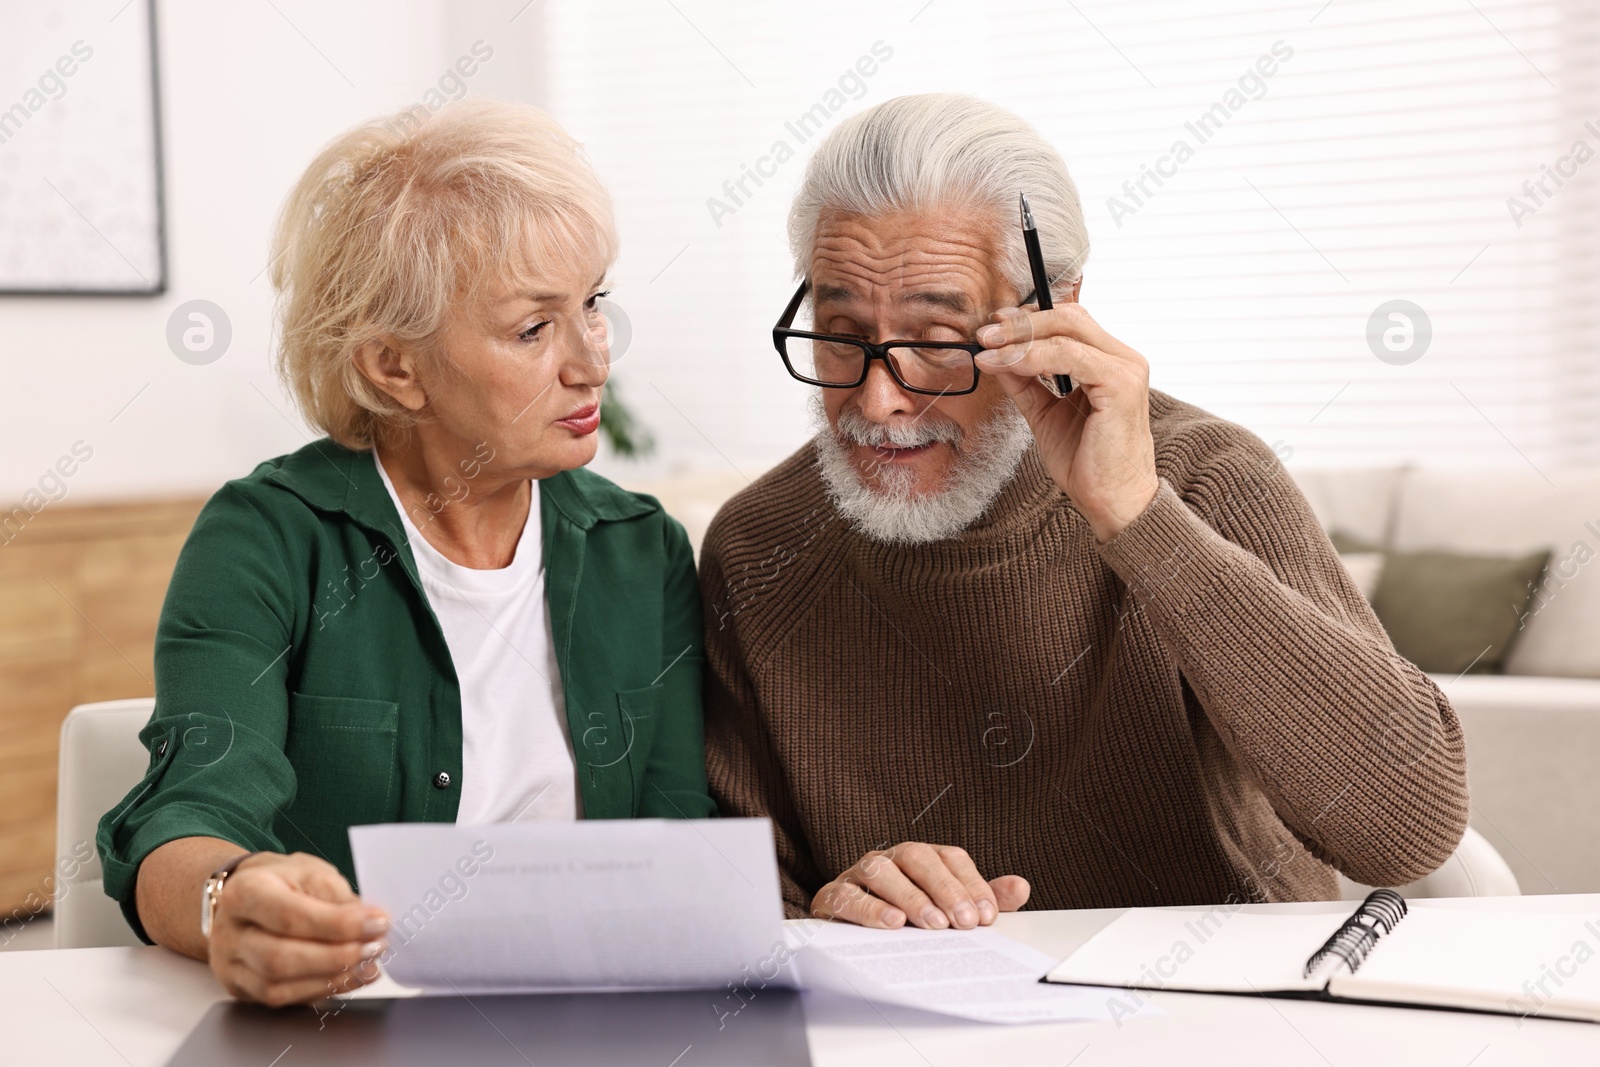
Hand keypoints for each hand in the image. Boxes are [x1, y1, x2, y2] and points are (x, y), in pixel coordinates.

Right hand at [206, 852, 388, 1005]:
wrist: (251, 895)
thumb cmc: (283, 881)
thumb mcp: (311, 872)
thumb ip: (337, 897)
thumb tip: (369, 925)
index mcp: (244, 893)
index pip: (290, 916)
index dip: (338, 925)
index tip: (377, 922)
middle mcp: (229, 933)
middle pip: (279, 959)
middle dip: (336, 957)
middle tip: (376, 946)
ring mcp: (231, 966)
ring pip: (278, 987)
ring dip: (332, 978)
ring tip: (369, 962)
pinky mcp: (243, 989)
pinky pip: (284, 1000)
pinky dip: (324, 990)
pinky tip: (352, 976)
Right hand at [810, 842, 1029, 929]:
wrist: (845, 923)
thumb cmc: (903, 912)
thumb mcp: (946, 906)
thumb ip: (982, 897)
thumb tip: (1021, 887)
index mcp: (921, 857)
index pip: (950, 858)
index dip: (971, 884)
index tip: (987, 916)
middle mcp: (891, 858)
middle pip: (918, 858)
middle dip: (945, 890)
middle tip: (965, 922)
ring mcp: (859, 873)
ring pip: (882, 871)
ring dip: (910, 897)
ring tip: (933, 924)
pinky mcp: (833, 894)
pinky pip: (848, 895)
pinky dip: (869, 908)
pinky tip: (891, 924)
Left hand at [976, 301, 1158, 542]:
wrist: (1111, 501)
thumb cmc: (1086, 463)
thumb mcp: (1045, 414)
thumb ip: (1025, 382)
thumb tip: (995, 355)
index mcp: (1110, 362)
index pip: (1068, 321)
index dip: (1028, 319)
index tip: (991, 328)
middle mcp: (1123, 359)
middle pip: (1068, 317)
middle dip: (1020, 322)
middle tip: (984, 334)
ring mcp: (1126, 369)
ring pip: (1067, 331)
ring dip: (1021, 338)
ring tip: (988, 349)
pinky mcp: (1121, 385)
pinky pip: (1070, 356)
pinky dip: (1033, 357)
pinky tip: (1007, 364)